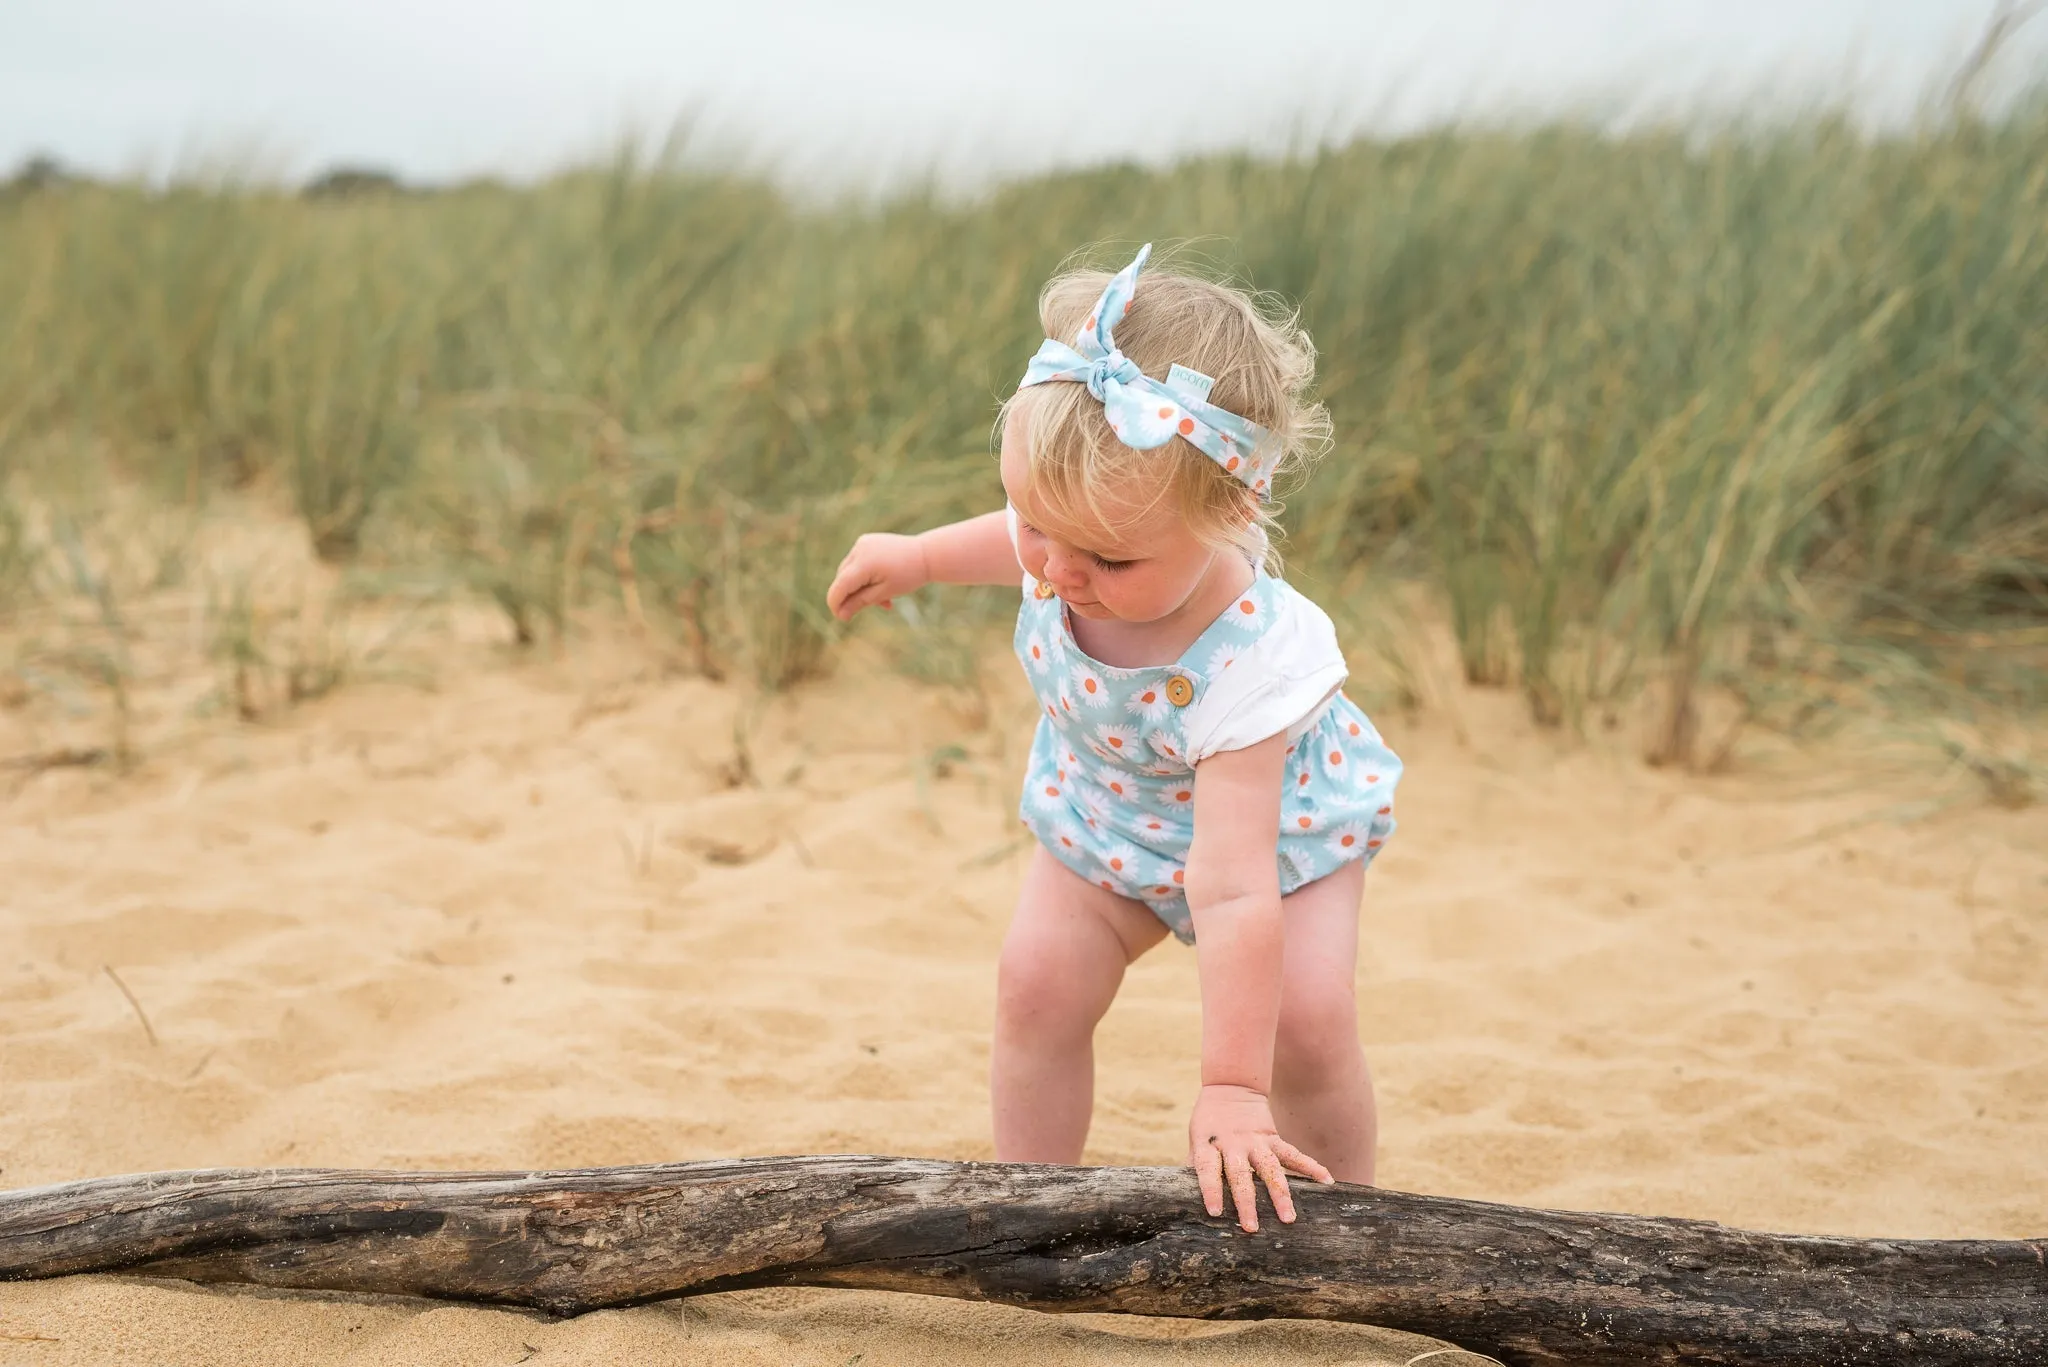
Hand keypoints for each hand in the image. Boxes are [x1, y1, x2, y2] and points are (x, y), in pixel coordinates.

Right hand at [825, 533, 928, 620]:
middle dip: (853, 595)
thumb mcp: (884, 593)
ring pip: (849, 571)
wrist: (926, 554)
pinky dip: (863, 575)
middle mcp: (859, 550)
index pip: (840, 586)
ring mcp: (861, 543)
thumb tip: (840, 615)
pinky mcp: (866, 541)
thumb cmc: (908, 576)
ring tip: (884, 598)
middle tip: (877, 605)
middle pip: (843, 579)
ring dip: (859, 586)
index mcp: (863, 564)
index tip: (842, 618)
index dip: (836, 603)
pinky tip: (880, 583)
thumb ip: (860, 602)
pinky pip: (856, 562)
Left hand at [1188, 1083, 1332, 1232]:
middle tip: (1252, 1227)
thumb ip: (1195, 1166)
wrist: (1229, 1088)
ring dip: (1280, 1194)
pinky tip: (1327, 1180)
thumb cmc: (1208, 1123)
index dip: (1211, 1190)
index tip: (1216, 1212)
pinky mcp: (1273, 1138)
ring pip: (1270, 1169)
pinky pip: (1293, 1154)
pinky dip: (1311, 1166)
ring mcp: (1255, 1141)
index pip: (1209, 1170)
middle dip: (1246, 1202)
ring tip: (1289, 1217)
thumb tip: (1185, 1197)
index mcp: (1209, 1145)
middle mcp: (1233, 1145)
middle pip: (1240, 1176)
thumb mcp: (1196, 1141)